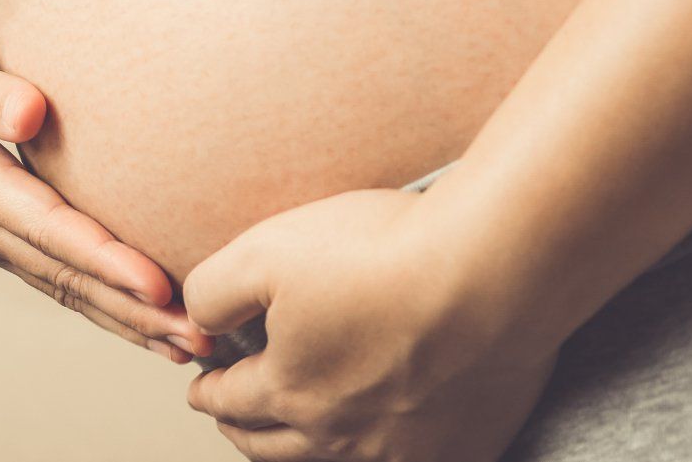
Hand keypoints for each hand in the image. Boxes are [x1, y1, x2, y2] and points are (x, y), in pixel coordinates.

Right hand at [0, 21, 208, 361]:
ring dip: (126, 320)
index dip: (102, 257)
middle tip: (204, 339)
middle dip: (135, 311)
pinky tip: (139, 318)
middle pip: (65, 275)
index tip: (157, 284)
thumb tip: (35, 112)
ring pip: (62, 287)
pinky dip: (99, 303)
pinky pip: (51, 277)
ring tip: (190, 347)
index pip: (44, 224)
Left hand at [184, 189, 556, 460]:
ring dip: (308, 450)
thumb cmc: (380, 253)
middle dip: (247, 432)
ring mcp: (407, 447)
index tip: (200, 388)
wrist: (491, 269)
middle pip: (276, 447)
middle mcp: (343, 433)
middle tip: (235, 420)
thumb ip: (214, 291)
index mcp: (290, 389)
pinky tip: (386, 441)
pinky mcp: (466, 444)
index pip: (232, 401)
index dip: (209, 391)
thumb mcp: (263, 250)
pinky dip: (386, 456)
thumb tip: (200, 323)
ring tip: (298, 436)